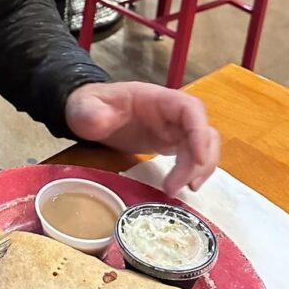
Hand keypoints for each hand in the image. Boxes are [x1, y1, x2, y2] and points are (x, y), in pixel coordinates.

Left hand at [65, 82, 219, 195]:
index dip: (199, 132)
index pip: (190, 108)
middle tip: (178, 186)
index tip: (197, 158)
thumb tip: (101, 122)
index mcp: (155, 98)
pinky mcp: (169, 142)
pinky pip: (192, 155)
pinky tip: (180, 186)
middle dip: (198, 160)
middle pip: (203, 131)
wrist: (87, 113)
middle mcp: (170, 112)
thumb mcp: (84, 108)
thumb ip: (91, 113)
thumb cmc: (89, 106)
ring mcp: (172, 127)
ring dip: (199, 169)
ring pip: (203, 145)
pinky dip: (192, 171)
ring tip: (178, 190)